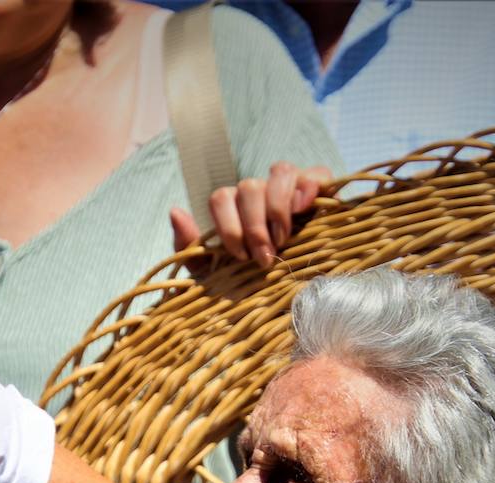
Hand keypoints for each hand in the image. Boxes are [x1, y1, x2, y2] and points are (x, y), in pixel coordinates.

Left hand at [170, 161, 331, 268]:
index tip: (240, 256)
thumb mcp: (212, 273)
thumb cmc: (246, 283)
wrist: (287, 297)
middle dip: (254, 226)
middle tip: (264, 257)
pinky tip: (304, 209)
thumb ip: (189, 247)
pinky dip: (309, 186)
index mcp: (233, 209)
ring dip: (278, 208)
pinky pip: (315, 173)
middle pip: (249, 187)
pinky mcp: (318, 190)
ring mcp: (288, 188)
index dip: (228, 226)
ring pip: (279, 172)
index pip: (221, 198)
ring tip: (284, 240)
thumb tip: (176, 212)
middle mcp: (258, 193)